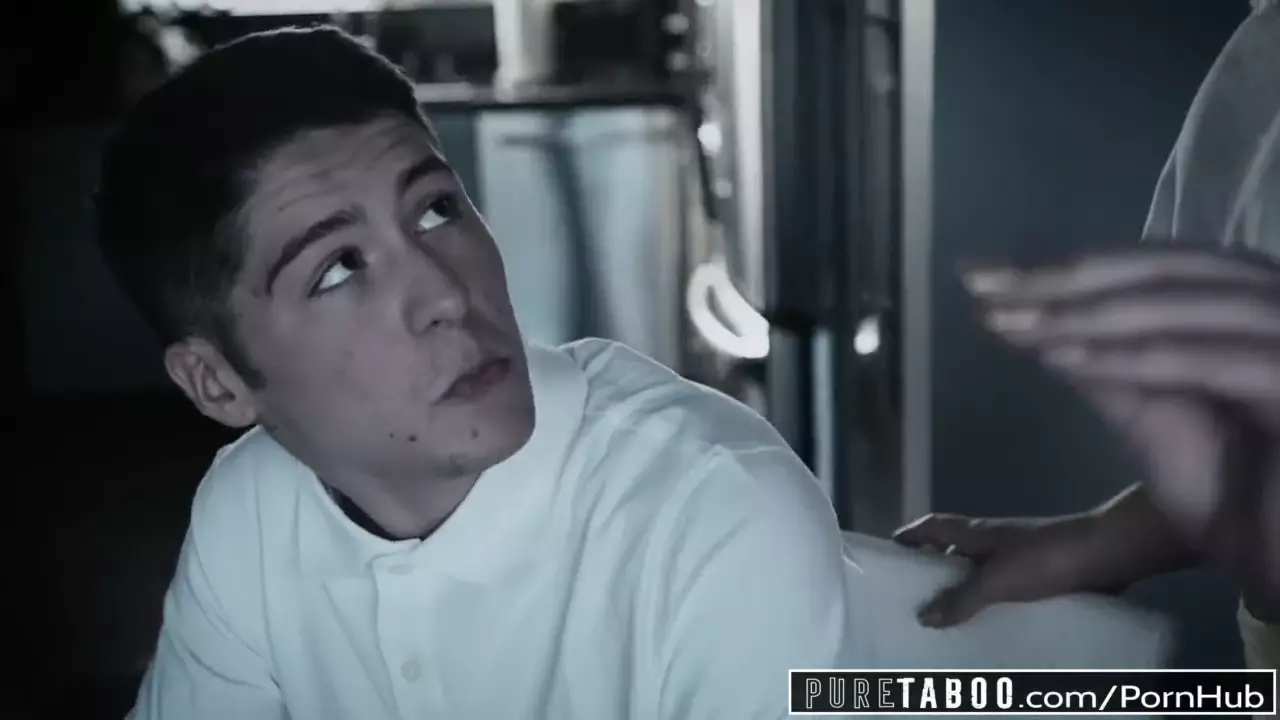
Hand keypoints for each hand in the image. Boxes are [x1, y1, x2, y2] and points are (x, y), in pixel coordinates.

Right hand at [893, 513, 1123, 626]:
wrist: (1106, 554)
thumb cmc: (1045, 557)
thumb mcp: (997, 580)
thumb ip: (962, 598)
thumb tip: (923, 616)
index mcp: (977, 533)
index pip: (933, 526)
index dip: (910, 535)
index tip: (890, 550)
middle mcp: (994, 541)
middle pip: (953, 549)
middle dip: (933, 568)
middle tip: (914, 596)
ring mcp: (1020, 556)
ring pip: (981, 570)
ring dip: (965, 587)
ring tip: (949, 617)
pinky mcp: (1043, 573)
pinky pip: (1008, 587)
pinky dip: (994, 602)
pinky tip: (993, 624)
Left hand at [965, 247, 1279, 608]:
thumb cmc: (1241, 499)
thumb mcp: (1156, 418)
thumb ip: (1107, 366)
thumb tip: (1030, 321)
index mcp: (1254, 306)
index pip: (1158, 268)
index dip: (1074, 268)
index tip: (990, 277)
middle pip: (1168, 273)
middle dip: (1067, 279)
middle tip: (983, 285)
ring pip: (1181, 309)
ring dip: (1084, 315)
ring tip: (1007, 322)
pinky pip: (1208, 363)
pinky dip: (1129, 359)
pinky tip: (1060, 359)